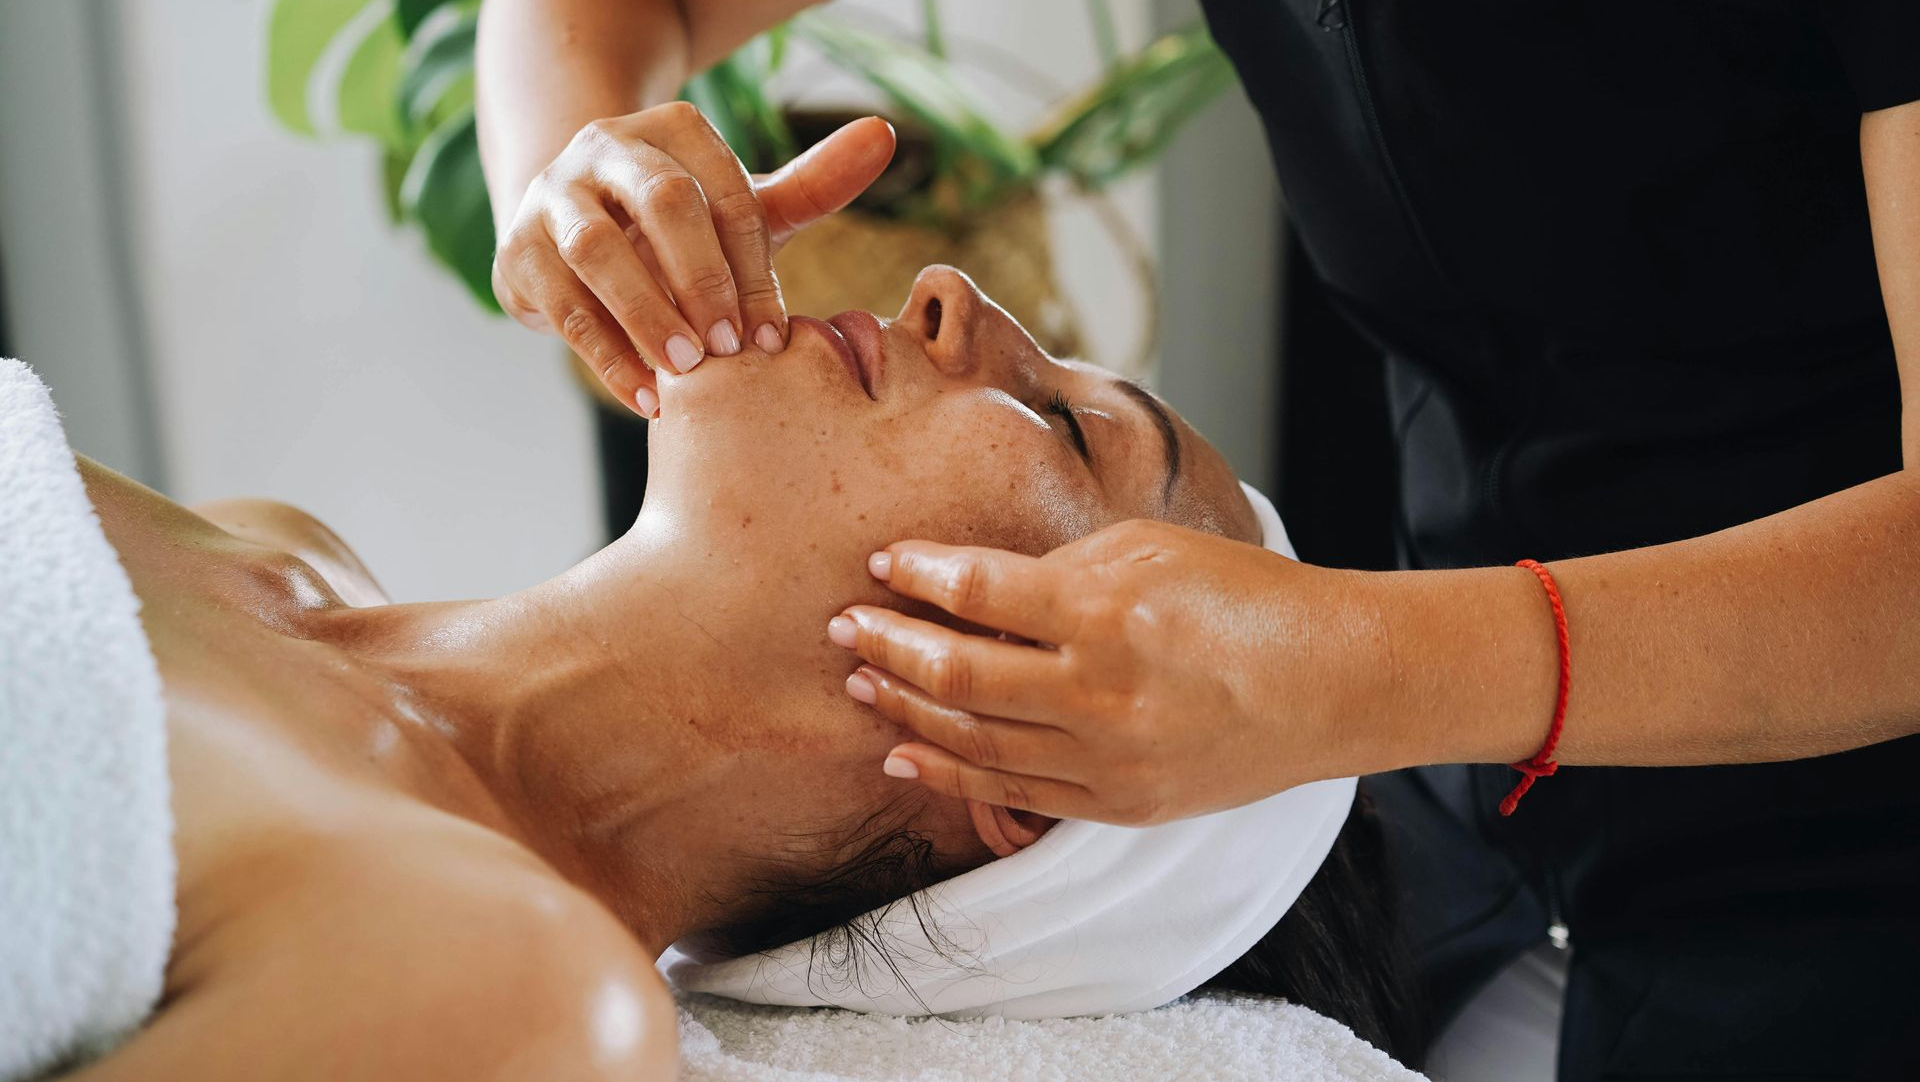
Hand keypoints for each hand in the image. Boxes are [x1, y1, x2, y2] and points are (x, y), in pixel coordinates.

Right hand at [492, 105, 895, 415]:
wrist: (573, 235)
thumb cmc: (680, 228)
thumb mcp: (742, 205)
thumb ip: (813, 182)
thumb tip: (883, 136)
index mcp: (673, 131)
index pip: (723, 191)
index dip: (751, 265)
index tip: (774, 334)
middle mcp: (607, 149)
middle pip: (661, 202)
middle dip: (701, 279)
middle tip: (731, 349)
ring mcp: (553, 196)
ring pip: (597, 250)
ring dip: (646, 314)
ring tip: (687, 373)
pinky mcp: (517, 252)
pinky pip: (561, 304)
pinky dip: (605, 356)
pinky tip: (646, 399)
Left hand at [827, 519, 1388, 824]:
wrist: (1331, 684)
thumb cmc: (1245, 598)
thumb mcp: (1153, 548)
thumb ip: (1060, 570)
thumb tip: (976, 587)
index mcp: (1108, 612)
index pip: (979, 592)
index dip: (919, 575)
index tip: (884, 562)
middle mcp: (1098, 692)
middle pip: (957, 671)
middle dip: (888, 644)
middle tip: (844, 626)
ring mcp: (1107, 758)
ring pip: (973, 738)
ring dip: (906, 706)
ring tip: (860, 682)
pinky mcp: (1118, 804)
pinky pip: (1012, 792)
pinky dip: (950, 772)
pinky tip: (906, 749)